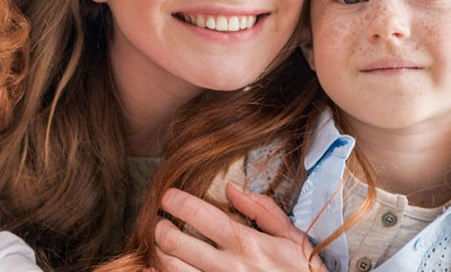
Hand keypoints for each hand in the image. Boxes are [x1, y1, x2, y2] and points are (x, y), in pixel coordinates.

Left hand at [152, 183, 326, 271]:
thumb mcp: (292, 239)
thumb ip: (263, 210)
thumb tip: (231, 187)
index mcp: (246, 244)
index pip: (198, 214)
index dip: (175, 201)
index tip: (169, 197)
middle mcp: (228, 267)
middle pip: (173, 241)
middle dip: (159, 227)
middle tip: (162, 222)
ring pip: (168, 267)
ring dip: (158, 252)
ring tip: (162, 245)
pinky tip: (164, 267)